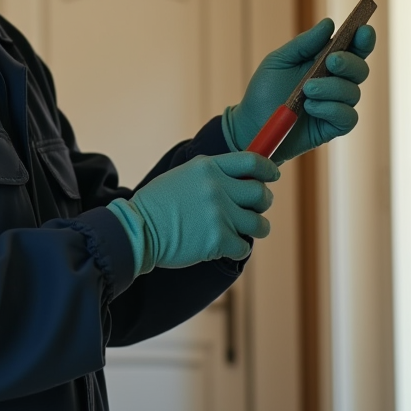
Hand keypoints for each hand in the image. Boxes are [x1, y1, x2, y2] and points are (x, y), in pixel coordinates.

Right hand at [106, 151, 278, 275]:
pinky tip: (223, 246)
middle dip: (261, 203)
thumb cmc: (158, 204)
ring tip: (241, 230)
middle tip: (252, 209)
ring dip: (254, 228)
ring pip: (259, 223)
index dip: (268, 170)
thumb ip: (212, 173)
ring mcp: (219, 214)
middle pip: (261, 194)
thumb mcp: (184, 175)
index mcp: (208, 167)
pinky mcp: (218, 240)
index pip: (252, 161)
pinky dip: (236, 248)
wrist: (137, 229)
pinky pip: (244, 246)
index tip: (272, 176)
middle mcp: (217, 187)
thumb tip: (243, 176)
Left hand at [223, 18, 375, 164]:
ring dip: (331, 88)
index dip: (363, 39)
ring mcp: (336, 105)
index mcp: (326, 62)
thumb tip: (329, 23)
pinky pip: (348, 117)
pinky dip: (331, 109)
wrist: (252, 124)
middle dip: (349, 63)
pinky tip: (311, 108)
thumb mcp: (279, 61)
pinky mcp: (334, 126)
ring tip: (307, 89)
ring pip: (352, 92)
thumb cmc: (265, 90)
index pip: (354, 48)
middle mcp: (336, 82)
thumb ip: (304, 43)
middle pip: (360, 69)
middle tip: (330, 61)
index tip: (364, 30)